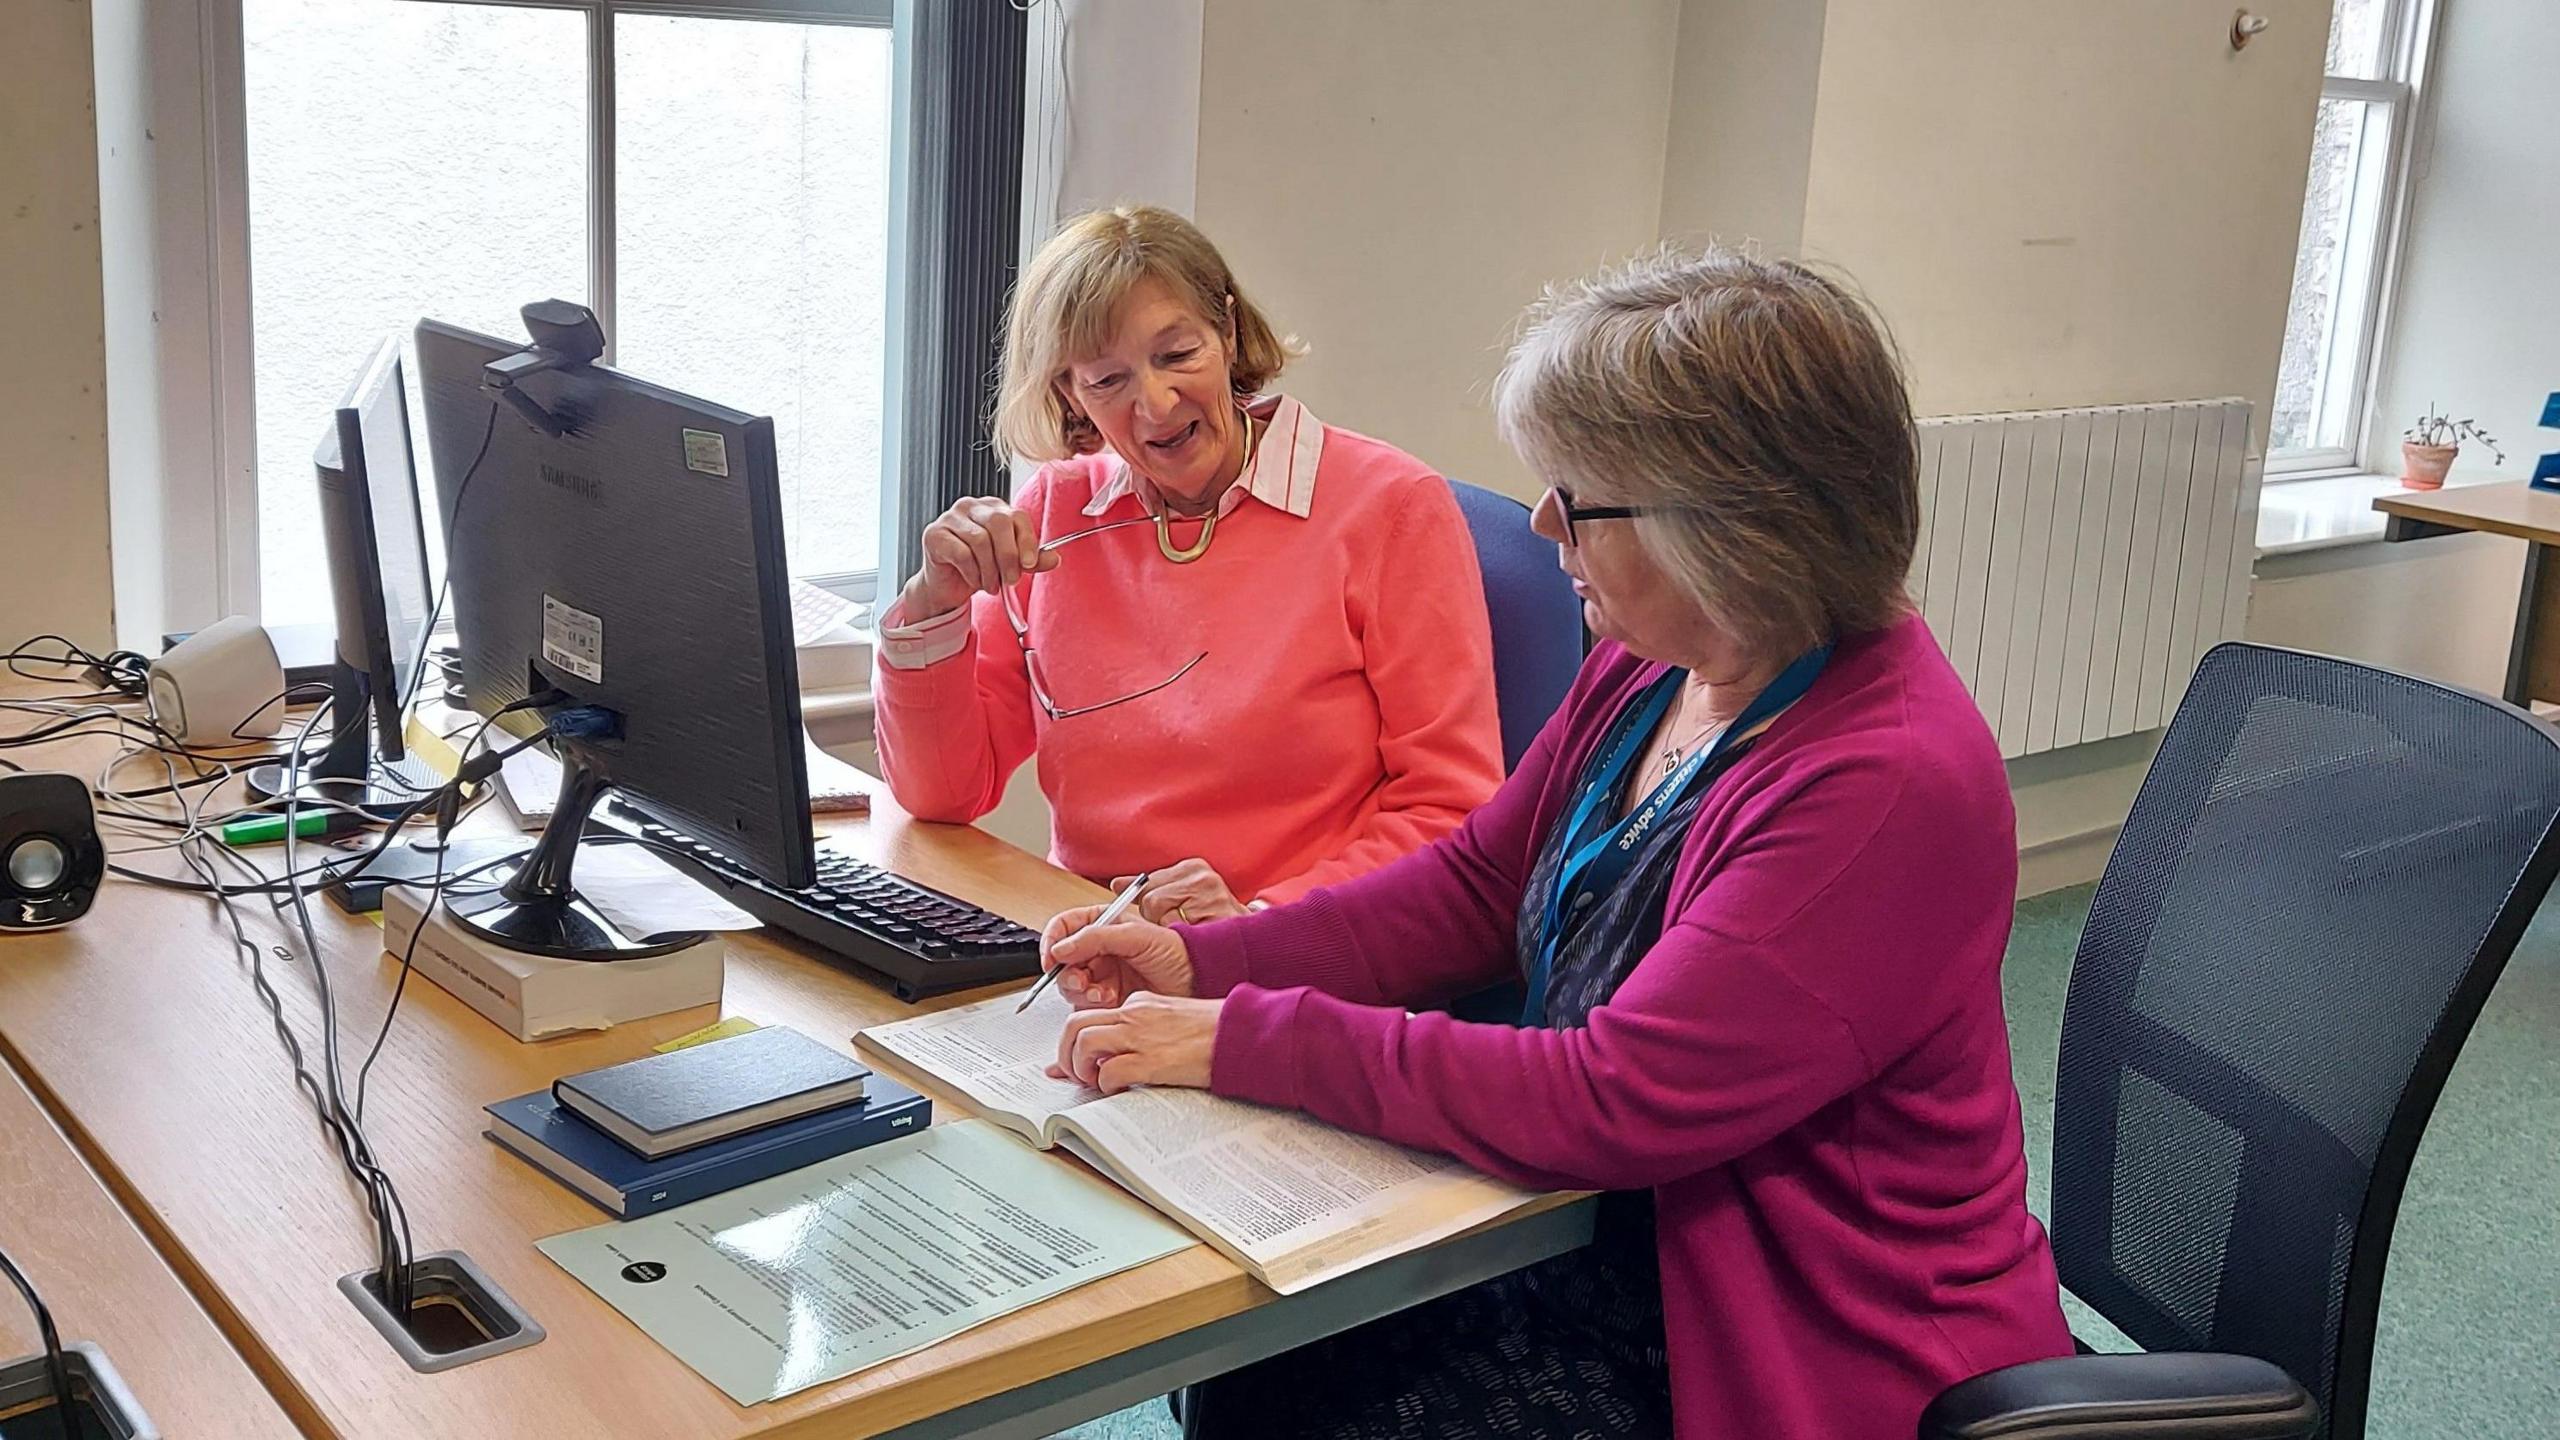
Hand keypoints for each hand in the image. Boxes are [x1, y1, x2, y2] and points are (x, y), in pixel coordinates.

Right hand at [901, 496, 1053, 620]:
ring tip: (991, 585)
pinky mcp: (934, 534)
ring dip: (990, 570)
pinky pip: (961, 553)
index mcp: (993, 508)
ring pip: (980, 540)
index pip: (1016, 516)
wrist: (948, 587)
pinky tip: (974, 581)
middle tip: (1011, 580)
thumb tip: (1055, 558)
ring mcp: (950, 518)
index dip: (1026, 541)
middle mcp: (971, 506)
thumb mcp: (1011, 565)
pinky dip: (972, 572)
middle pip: (998, 522)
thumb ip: (1032, 560)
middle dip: (1009, 556)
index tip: (1030, 564)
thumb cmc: (980, 569)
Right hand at [1040, 905, 1194, 1008]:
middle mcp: (1098, 949)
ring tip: (1100, 993)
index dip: (1052, 941)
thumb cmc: (1177, 951)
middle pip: (1062, 960)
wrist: (1198, 980)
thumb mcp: (1136, 935)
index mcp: (1102, 924)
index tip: (1052, 958)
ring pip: (1070, 984)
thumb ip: (1095, 937)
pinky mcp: (1106, 999)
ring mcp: (1101, 975)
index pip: (1063, 927)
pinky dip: (1091, 1005)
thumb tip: (1061, 948)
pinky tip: (1109, 1001)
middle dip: (1067, 973)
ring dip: (1080, 991)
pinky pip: (1084, 1005)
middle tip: (1081, 981)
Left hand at [1048, 992, 1220, 1092]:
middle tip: (1073, 1073)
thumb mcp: (1170, 1023)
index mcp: (1139, 1004)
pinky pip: (1109, 1071)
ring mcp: (1140, 1036)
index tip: (1071, 1061)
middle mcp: (1134, 1015)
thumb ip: (1138, 1033)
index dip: (1075, 1042)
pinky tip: (1118, 1090)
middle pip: (1074, 1024)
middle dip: (1065, 1053)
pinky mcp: (1150, 1061)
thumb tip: (1109, 1054)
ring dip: (1079, 1067)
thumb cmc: (1213, 1033)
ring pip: (1083, 1043)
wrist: (1241, 1036)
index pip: (1091, 1016)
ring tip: (1093, 1082)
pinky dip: (1105, 1084)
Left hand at [1111, 858, 1247, 925]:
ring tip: (1188, 932)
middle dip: (1156, 917)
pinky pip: (1171, 926)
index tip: (1158, 916)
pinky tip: (1195, 937)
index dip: (1147, 904)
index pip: (1147, 883)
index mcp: (1193, 867)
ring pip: (1156, 908)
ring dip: (1166, 928)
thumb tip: (1116, 884)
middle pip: (1149, 896)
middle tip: (1179, 926)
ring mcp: (1209, 892)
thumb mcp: (1180, 900)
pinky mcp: (1213, 911)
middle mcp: (1201, 875)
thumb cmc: (1212, 925)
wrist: (1248, 945)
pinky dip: (1178, 937)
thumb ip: (1149, 890)